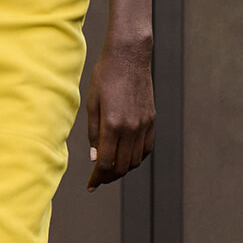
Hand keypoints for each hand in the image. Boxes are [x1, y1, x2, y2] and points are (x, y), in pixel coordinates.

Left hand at [86, 38, 154, 189]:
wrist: (129, 57)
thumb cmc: (105, 76)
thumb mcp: (92, 104)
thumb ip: (93, 133)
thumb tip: (95, 158)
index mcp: (112, 125)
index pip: (106, 163)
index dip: (98, 178)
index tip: (91, 185)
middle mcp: (131, 128)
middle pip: (122, 166)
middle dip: (109, 177)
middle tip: (99, 180)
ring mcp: (144, 125)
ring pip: (135, 160)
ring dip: (123, 169)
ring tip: (111, 169)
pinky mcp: (151, 120)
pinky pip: (147, 148)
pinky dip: (137, 157)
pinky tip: (126, 156)